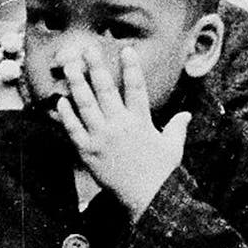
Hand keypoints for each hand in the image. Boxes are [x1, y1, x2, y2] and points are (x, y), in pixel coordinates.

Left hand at [49, 40, 186, 216]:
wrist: (147, 198)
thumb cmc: (161, 173)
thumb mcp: (173, 147)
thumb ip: (177, 128)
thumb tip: (186, 116)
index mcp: (141, 120)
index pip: (136, 87)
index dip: (131, 67)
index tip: (125, 49)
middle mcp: (120, 125)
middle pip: (105, 89)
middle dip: (96, 66)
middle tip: (87, 49)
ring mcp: (102, 137)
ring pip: (85, 104)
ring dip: (77, 83)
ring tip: (70, 66)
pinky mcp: (88, 152)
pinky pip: (73, 129)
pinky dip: (66, 114)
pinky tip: (61, 101)